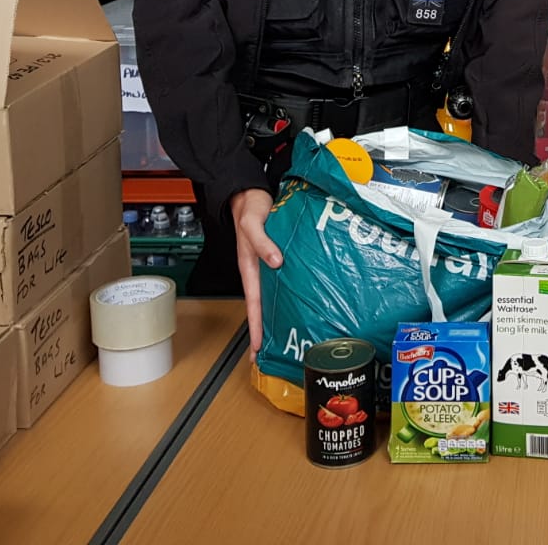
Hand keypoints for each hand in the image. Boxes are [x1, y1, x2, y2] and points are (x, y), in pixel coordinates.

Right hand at [231, 188, 281, 358]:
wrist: (251, 192)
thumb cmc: (249, 207)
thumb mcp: (253, 223)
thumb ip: (263, 242)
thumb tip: (276, 261)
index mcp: (250, 267)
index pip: (254, 304)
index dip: (256, 326)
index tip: (257, 348)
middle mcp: (259, 269)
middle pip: (262, 306)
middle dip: (265, 331)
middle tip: (272, 354)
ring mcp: (268, 265)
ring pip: (272, 296)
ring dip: (276, 315)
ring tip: (285, 336)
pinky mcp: (278, 256)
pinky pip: (282, 281)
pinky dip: (288, 294)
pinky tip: (298, 302)